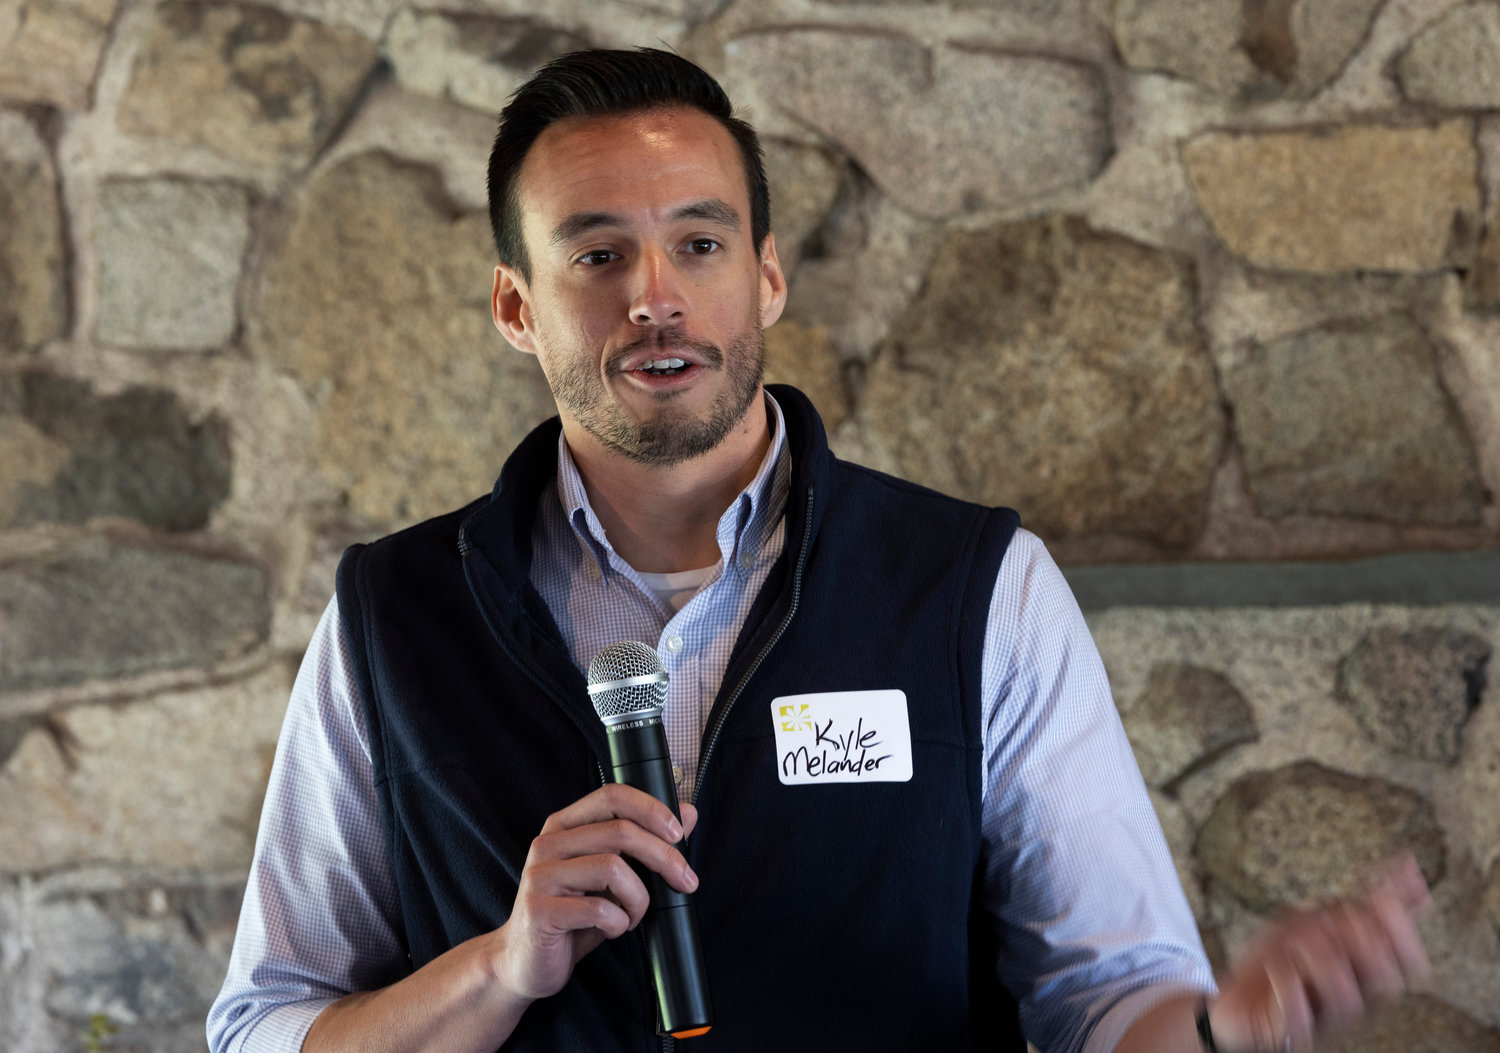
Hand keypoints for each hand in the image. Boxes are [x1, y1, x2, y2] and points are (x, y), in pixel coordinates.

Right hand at [493, 783, 699, 1003]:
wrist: (526, 962)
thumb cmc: (573, 915)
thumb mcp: (612, 877)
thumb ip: (645, 844)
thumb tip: (688, 813)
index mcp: (564, 826)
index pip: (612, 796)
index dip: (651, 809)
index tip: (679, 833)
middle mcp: (548, 843)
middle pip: (620, 831)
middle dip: (664, 857)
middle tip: (685, 881)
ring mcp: (540, 876)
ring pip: (612, 868)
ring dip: (639, 898)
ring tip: (633, 915)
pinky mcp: (539, 910)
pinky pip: (598, 909)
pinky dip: (619, 922)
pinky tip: (613, 929)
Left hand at [1208, 855, 1432, 1051]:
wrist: (1232, 1000)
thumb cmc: (1279, 960)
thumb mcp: (1314, 920)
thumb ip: (1358, 901)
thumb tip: (1408, 863)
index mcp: (1364, 973)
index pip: (1407, 959)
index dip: (1401, 928)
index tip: (1378, 896)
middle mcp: (1354, 998)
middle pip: (1385, 976)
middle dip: (1360, 938)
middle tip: (1330, 920)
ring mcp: (1325, 1018)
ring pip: (1347, 995)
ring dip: (1319, 957)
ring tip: (1294, 945)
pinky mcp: (1291, 1031)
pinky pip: (1298, 1012)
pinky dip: (1287, 982)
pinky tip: (1276, 968)